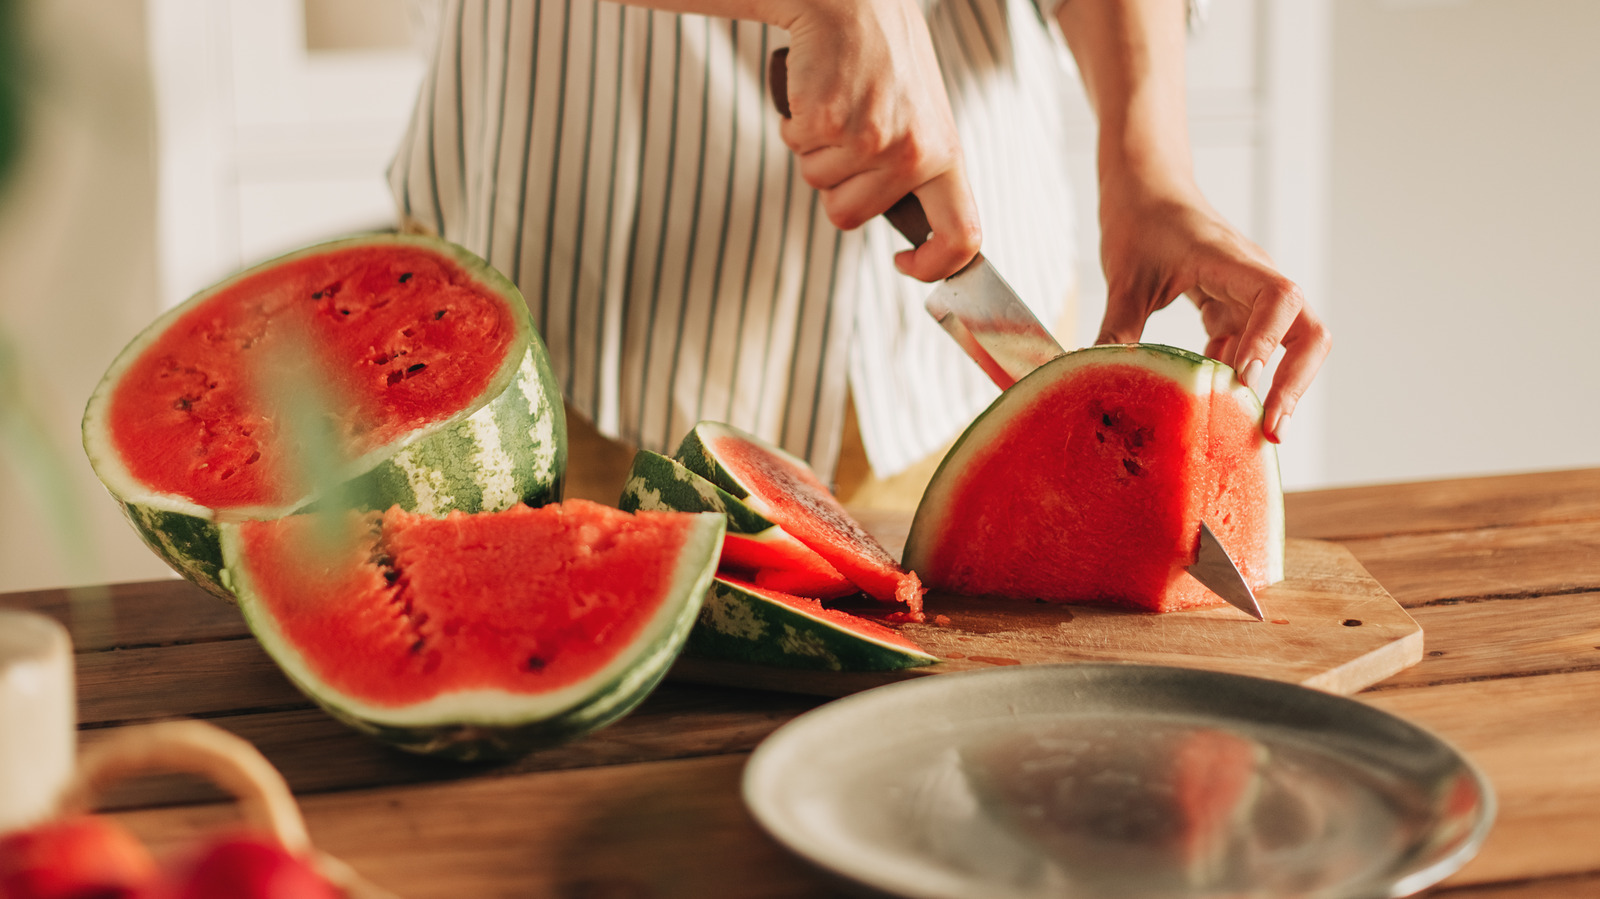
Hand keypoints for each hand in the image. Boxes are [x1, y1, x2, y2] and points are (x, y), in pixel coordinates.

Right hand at [775, 0, 979, 280]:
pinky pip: (795, 146)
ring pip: (816, 184)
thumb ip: (917, 170)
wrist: (854, 2)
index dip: (934, 265)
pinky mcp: (827, 122)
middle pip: (847, 216)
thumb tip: (917, 234)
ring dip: (814, 150)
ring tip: (837, 105)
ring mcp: (869, 139)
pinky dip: (795, 123)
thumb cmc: (885, 60)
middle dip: (833, 185)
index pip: (962, 235)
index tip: (904, 264)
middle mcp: (913, 152)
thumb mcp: (922, 117)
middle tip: (846, 134)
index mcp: (945, 153)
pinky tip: (818, 90)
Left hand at [1094, 179, 1330, 442]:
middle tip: (1270, 429)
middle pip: (1307, 331)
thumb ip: (1117, 329)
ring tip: (1249, 433)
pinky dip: (1238, 376)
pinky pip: (1250, 347)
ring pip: (1286, 345)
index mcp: (1232, 262)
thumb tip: (1101, 381)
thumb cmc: (1139, 219)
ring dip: (1275, 387)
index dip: (1269, 343)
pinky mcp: (1233, 307)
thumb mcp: (1123, 277)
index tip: (1244, 380)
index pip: (1279, 300)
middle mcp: (1253, 280)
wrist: (1146, 187)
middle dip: (1296, 382)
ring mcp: (1247, 296)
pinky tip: (1214, 405)